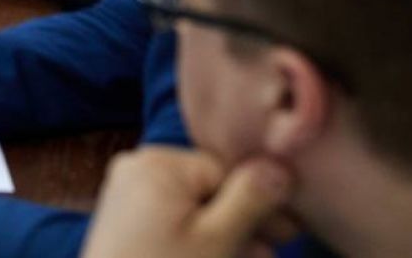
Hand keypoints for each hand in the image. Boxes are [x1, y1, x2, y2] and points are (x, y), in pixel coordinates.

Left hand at [83, 149, 295, 257]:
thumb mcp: (217, 240)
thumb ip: (250, 201)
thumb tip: (280, 165)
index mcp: (157, 163)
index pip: (224, 171)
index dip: (260, 204)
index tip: (289, 232)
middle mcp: (136, 167)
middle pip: (208, 191)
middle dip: (243, 225)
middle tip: (269, 253)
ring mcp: (124, 192)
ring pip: (192, 209)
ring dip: (225, 236)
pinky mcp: (121, 219)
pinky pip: (169, 220)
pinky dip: (196, 240)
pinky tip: (216, 257)